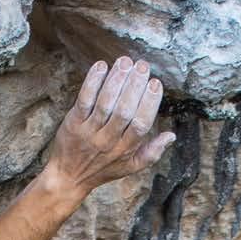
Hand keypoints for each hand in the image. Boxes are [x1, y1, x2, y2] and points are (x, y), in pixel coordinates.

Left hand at [46, 57, 174, 197]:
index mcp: (125, 149)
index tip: (155, 83)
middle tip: (142, 65)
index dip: (149, 103)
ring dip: (116, 80)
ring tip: (125, 61)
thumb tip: (172, 135)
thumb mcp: (130, 167)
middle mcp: (108, 141)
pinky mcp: (73, 123)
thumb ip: (152, 152)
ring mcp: (90, 132)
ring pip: (105, 103)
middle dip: (134, 86)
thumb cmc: (102, 169)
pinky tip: (101, 66)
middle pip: (124, 111)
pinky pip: (84, 100)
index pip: (141, 124)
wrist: (68, 177)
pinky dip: (92, 82)